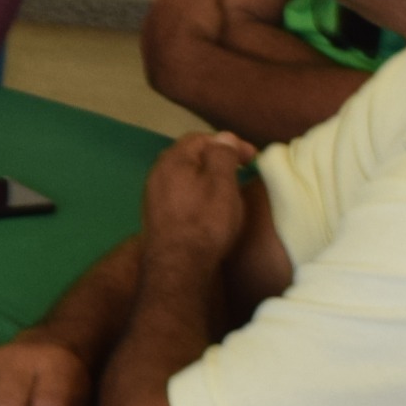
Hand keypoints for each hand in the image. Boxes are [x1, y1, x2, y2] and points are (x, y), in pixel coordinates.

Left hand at [138, 131, 256, 267]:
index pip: (201, 139)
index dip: (230, 143)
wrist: (177, 267)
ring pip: (184, 176)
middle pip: (190, 156)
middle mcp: (157, 174)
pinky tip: (209, 206)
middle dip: (217, 158)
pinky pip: (179, 194)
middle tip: (241, 167)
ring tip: (228, 186)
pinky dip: (196, 193)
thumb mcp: (222, 183)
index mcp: (172, 160)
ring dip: (206, 176)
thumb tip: (223, 138)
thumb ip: (223, 155)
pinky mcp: (156, 216)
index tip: (252, 157)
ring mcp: (153, 196)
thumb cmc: (205, 223)